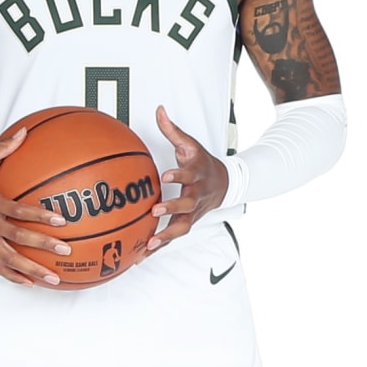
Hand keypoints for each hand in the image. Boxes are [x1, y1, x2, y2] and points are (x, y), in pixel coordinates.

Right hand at [0, 129, 71, 285]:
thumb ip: (2, 148)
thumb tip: (24, 131)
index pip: (16, 211)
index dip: (38, 217)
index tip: (60, 221)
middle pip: (16, 238)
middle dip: (42, 246)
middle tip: (65, 251)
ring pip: (7, 259)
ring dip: (31, 270)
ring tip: (53, 279)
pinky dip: (13, 276)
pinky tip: (31, 283)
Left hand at [147, 106, 226, 251]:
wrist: (225, 184)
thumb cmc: (202, 163)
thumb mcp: (190, 145)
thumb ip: (172, 130)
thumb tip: (159, 110)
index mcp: (196, 175)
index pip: (188, 175)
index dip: (179, 175)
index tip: (166, 175)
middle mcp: (196, 196)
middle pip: (187, 205)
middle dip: (172, 209)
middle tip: (155, 211)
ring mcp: (193, 212)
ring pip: (182, 227)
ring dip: (166, 236)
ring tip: (149, 243)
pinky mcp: (187, 223)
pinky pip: (173, 237)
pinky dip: (159, 247)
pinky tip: (141, 256)